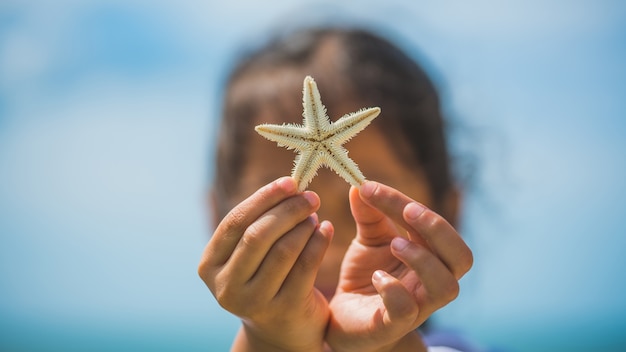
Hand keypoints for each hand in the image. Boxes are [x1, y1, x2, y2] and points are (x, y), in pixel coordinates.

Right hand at [198, 177, 333, 350]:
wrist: (282, 331)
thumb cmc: (266, 281)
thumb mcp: (248, 257)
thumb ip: (256, 225)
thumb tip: (288, 185)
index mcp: (210, 265)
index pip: (235, 222)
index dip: (263, 198)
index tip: (289, 182)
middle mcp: (226, 287)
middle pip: (257, 235)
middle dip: (287, 209)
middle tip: (311, 196)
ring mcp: (253, 302)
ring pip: (283, 250)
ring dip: (303, 225)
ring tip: (315, 214)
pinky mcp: (283, 310)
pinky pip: (305, 267)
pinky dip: (319, 242)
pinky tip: (327, 230)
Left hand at [326, 181, 472, 351]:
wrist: (345, 319)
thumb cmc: (367, 277)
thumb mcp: (368, 241)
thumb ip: (369, 215)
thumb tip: (360, 185)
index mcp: (430, 256)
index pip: (434, 226)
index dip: (405, 202)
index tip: (369, 188)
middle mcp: (431, 282)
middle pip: (461, 257)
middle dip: (438, 229)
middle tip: (407, 211)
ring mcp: (418, 306)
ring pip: (445, 286)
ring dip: (422, 259)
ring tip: (394, 244)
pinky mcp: (393, 325)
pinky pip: (406, 310)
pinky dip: (394, 290)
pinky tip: (376, 277)